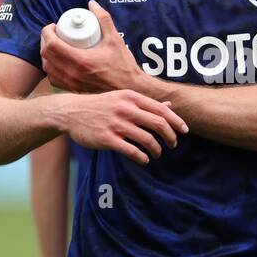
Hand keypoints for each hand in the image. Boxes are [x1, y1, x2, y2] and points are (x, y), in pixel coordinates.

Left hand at [40, 1, 143, 93]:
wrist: (129, 88)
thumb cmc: (123, 66)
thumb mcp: (114, 39)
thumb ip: (104, 19)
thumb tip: (92, 4)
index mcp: (80, 60)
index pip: (52, 44)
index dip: (47, 32)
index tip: (53, 26)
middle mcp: (72, 73)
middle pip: (46, 55)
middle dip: (46, 41)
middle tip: (54, 34)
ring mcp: (71, 83)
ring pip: (47, 68)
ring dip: (47, 55)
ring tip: (55, 46)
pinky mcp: (73, 89)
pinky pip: (53, 79)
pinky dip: (51, 68)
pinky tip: (58, 62)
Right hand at [53, 89, 186, 164]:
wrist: (71, 112)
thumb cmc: (101, 105)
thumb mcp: (123, 99)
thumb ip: (146, 104)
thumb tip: (169, 106)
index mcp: (131, 97)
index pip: (161, 110)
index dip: (176, 121)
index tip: (184, 131)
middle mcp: (125, 109)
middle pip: (158, 124)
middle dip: (170, 137)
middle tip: (173, 144)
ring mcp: (115, 124)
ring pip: (147, 139)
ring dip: (156, 149)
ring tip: (157, 154)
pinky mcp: (106, 138)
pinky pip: (131, 150)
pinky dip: (142, 157)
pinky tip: (144, 159)